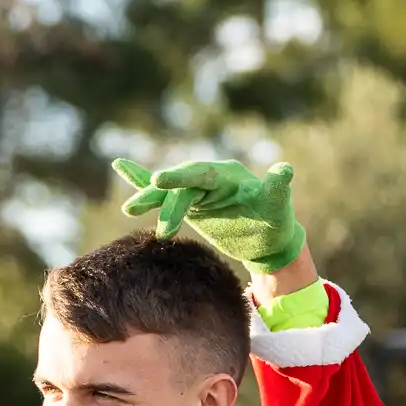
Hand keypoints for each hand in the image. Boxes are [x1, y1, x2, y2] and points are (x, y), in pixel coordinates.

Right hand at [112, 158, 306, 275]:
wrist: (269, 239)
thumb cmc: (276, 221)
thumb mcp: (278, 206)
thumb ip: (277, 188)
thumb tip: (285, 170)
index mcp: (226, 174)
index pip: (200, 174)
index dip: (179, 176)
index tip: (159, 180)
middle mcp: (208, 177)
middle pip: (180, 187)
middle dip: (163, 201)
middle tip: (151, 222)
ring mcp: (197, 190)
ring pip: (167, 191)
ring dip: (147, 197)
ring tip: (129, 210)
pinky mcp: (189, 203)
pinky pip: (162, 191)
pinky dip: (141, 180)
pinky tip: (120, 166)